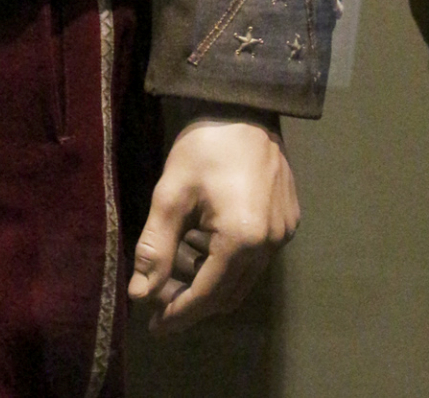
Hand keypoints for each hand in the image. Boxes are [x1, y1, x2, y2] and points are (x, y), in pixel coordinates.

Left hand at [128, 105, 299, 333]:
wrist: (245, 103)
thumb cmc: (205, 143)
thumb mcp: (171, 192)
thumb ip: (155, 246)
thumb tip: (140, 293)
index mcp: (242, 240)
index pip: (208, 295)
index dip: (179, 313)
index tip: (155, 326)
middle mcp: (271, 245)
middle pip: (229, 294)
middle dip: (193, 303)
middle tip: (161, 305)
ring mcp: (284, 234)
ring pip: (245, 278)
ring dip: (211, 284)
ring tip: (177, 276)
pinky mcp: (289, 221)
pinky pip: (257, 258)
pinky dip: (229, 264)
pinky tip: (204, 248)